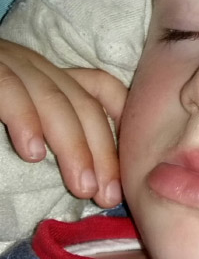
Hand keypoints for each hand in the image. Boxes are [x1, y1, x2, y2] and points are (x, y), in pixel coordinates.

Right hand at [0, 39, 126, 206]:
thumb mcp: (22, 112)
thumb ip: (46, 128)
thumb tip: (87, 175)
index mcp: (46, 77)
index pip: (98, 88)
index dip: (120, 123)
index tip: (127, 167)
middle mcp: (34, 66)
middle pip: (83, 101)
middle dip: (103, 150)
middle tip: (109, 194)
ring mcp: (9, 64)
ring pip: (54, 98)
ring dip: (73, 145)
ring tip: (84, 186)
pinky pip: (9, 90)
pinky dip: (23, 119)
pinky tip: (32, 153)